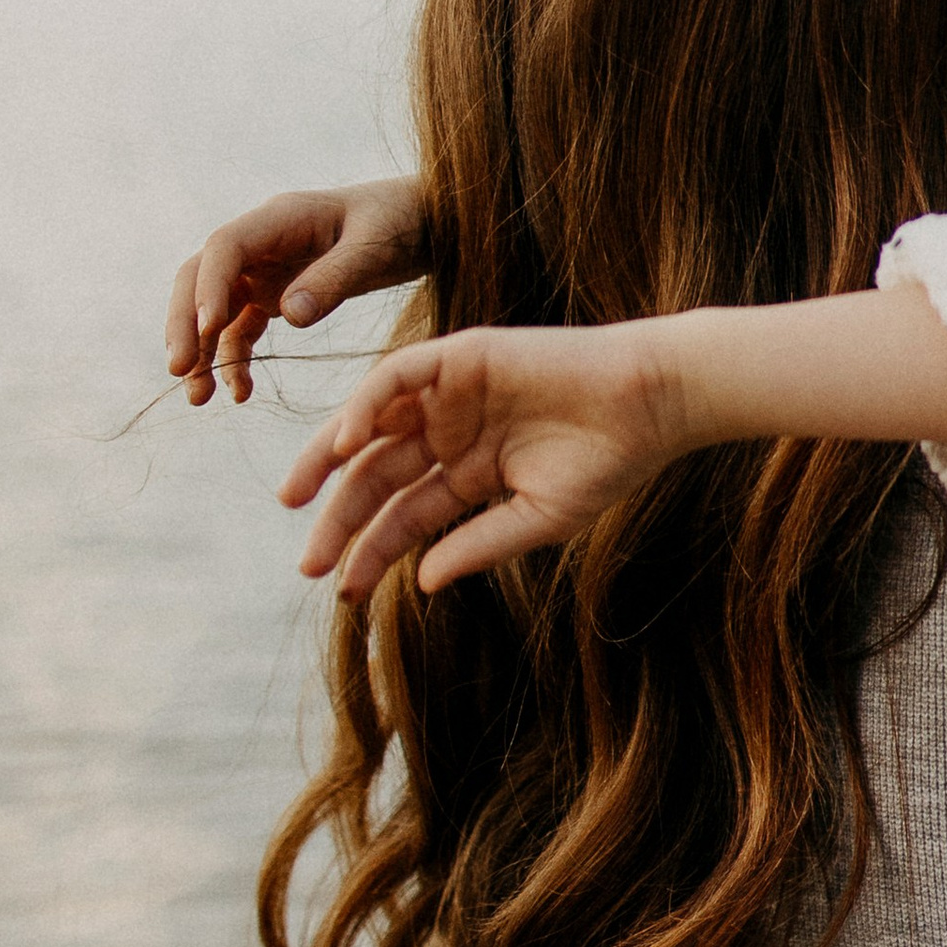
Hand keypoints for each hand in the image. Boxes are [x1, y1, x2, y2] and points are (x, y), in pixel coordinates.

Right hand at [166, 178, 428, 405]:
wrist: (425, 221)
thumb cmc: (402, 222)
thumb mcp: (375, 248)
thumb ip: (335, 279)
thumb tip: (289, 317)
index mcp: (282, 217)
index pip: (225, 248)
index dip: (209, 286)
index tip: (207, 329)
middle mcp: (262, 242)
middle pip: (200, 277)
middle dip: (184, 323)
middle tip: (179, 369)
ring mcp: (265, 270)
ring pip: (214, 308)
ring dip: (201, 351)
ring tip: (198, 398)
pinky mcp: (276, 295)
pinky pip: (242, 329)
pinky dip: (236, 360)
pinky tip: (240, 394)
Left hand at [281, 320, 680, 600]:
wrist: (650, 403)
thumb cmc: (607, 462)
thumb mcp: (536, 518)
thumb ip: (477, 546)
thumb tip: (420, 583)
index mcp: (470, 473)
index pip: (405, 515)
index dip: (371, 552)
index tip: (341, 591)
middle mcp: (452, 432)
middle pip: (376, 475)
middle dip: (339, 518)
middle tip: (307, 563)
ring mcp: (452, 393)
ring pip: (371, 425)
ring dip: (327, 459)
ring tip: (295, 499)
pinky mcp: (461, 356)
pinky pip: (397, 377)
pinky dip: (365, 405)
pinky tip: (345, 445)